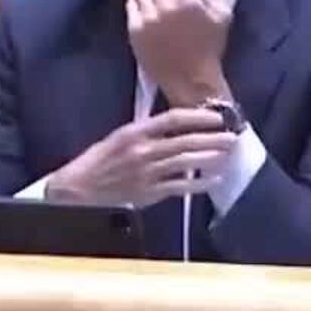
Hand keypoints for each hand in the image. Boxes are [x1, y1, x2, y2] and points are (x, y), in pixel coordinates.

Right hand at [46, 110, 235, 206]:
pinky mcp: (149, 193)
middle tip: (232, 137)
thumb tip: (178, 125)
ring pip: (185, 163)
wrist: (78, 188)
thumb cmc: (101, 161)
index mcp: (134, 132)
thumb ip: (148, 132)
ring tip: (227, 154)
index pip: (172, 120)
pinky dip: (198, 184)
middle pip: (184, 142)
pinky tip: (214, 180)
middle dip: (212, 139)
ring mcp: (147, 173)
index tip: (217, 117)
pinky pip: (180, 188)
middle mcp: (142, 150)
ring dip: (210, 158)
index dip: (198, 118)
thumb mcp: (120, 138)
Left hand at [127, 0, 232, 106]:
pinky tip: (152, 21)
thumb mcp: (223, 14)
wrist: (191, 81)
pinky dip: (140, 9)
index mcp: (188, 0)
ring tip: (161, 11)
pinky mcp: (134, 29)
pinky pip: (131, 5)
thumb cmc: (210, 47)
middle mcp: (165, 6)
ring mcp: (147, 18)